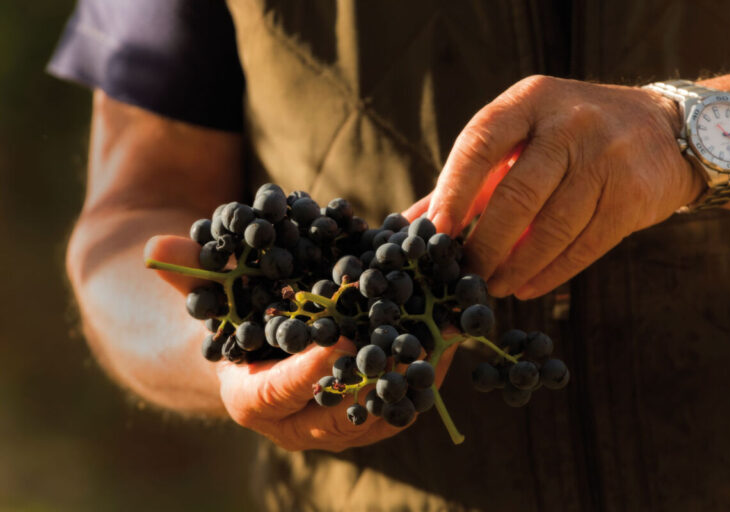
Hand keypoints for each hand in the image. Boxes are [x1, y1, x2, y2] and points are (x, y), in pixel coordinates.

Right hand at [145, 235, 456, 451]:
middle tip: (412, 345)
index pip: (278, 394)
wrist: (255, 352)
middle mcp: (297, 423)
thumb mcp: (209, 294)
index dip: (306, 372)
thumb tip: (156, 244)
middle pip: (341, 412)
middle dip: (379, 378)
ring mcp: (338, 424)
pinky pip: (404, 398)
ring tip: (447, 333)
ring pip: (384, 410)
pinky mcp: (370, 411)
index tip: (338, 344)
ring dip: (417, 373)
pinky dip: (428, 368)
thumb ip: (188, 272)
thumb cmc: (231, 319)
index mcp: (252, 398)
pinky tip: (453, 331)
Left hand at [426, 75, 703, 298]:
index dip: (453, 192)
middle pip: (517, 196)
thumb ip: (467, 179)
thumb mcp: (520, 139)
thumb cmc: (568, 138)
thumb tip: (409, 224)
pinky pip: (584, 245)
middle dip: (485, 245)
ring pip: (551, 228)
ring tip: (493, 287)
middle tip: (464, 275)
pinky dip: (550, 273)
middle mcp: (570, 122)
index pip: (480, 144)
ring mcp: (606, 156)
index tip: (435, 233)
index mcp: (530, 101)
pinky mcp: (634, 194)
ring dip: (515, 267)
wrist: (663, 130)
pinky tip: (527, 287)